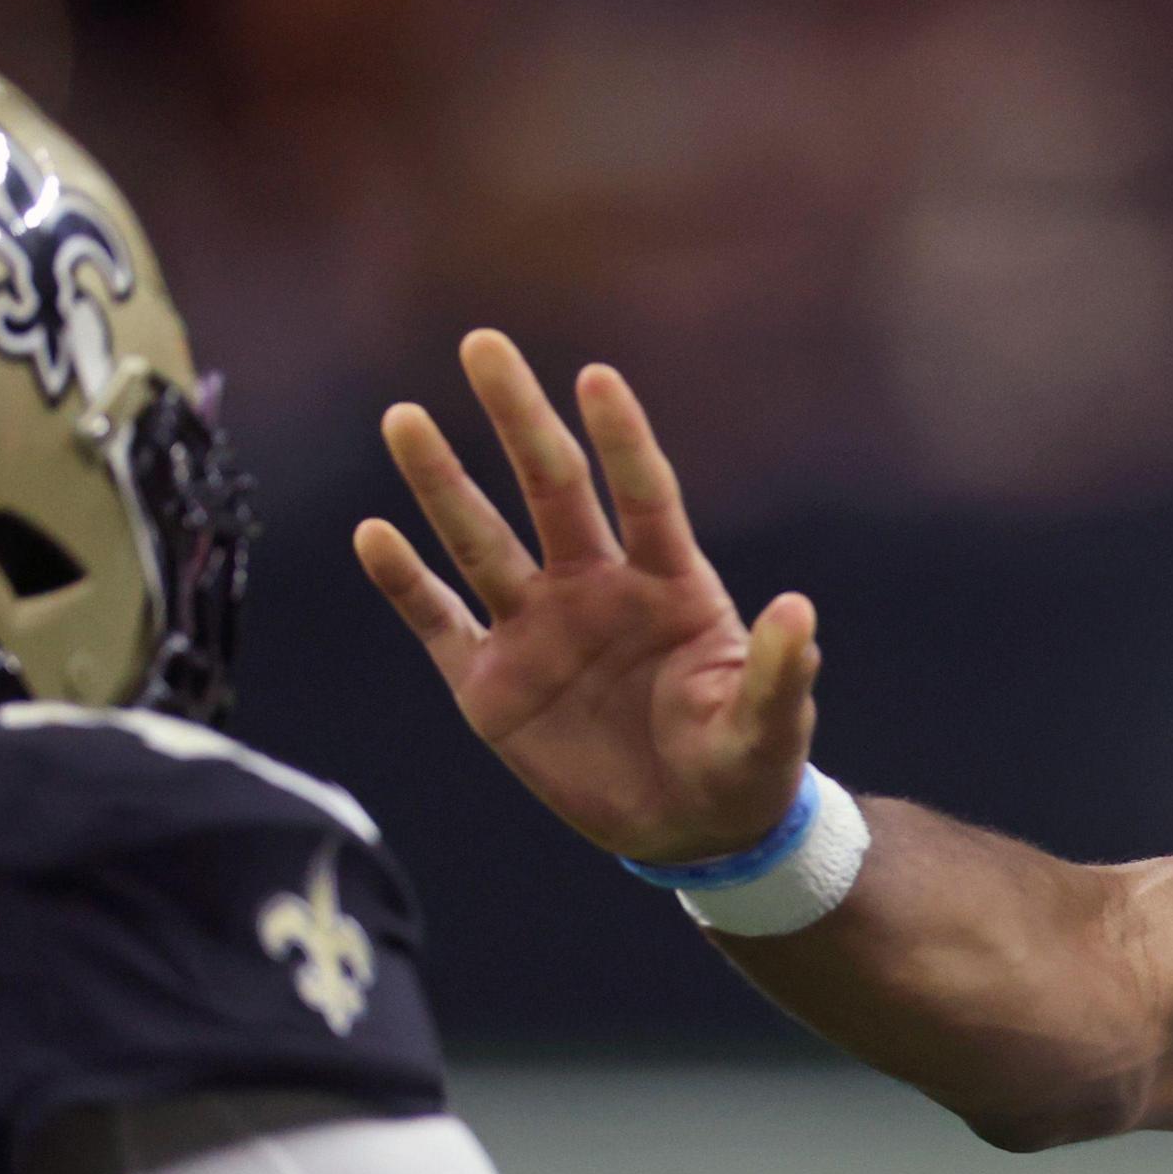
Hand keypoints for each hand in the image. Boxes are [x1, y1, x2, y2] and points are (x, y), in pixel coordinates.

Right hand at [355, 330, 817, 863]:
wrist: (690, 830)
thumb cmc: (743, 762)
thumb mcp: (771, 724)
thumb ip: (780, 671)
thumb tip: (800, 611)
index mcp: (670, 584)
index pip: (643, 493)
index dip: (622, 438)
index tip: (595, 376)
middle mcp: (596, 588)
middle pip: (550, 488)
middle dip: (517, 418)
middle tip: (483, 344)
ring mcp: (537, 631)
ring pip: (481, 540)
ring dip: (441, 482)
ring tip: (405, 418)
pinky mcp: (490, 685)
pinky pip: (439, 621)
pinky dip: (405, 582)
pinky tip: (372, 532)